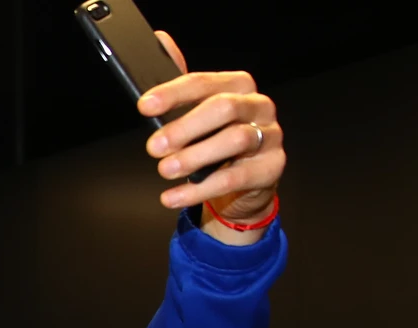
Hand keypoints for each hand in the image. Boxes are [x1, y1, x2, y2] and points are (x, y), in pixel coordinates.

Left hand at [140, 33, 282, 226]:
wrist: (245, 179)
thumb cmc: (215, 138)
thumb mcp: (196, 111)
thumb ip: (179, 83)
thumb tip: (160, 41)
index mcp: (237, 86)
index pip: (204, 83)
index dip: (173, 93)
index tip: (145, 106)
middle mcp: (258, 106)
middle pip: (223, 108)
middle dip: (184, 127)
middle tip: (154, 146)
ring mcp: (269, 135)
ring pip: (235, 139)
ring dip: (194, 156)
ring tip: (166, 170)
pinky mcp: (272, 167)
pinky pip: (236, 177)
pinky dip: (199, 190)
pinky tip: (172, 196)